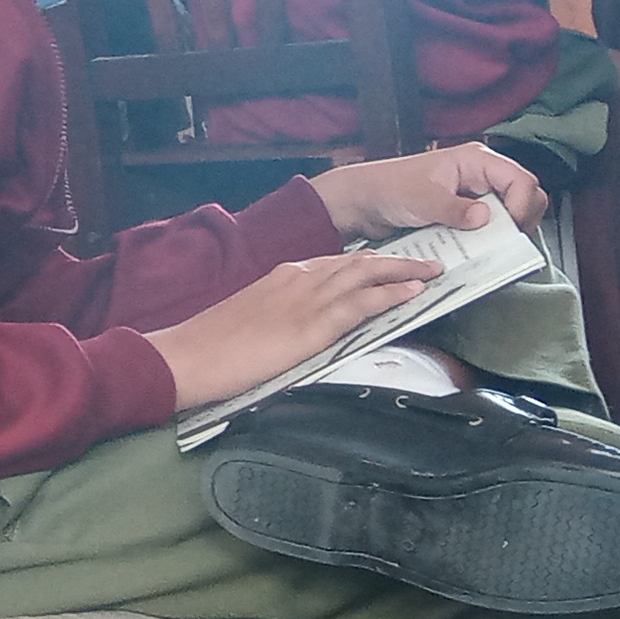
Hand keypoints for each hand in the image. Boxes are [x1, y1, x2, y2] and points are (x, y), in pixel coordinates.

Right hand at [143, 252, 442, 414]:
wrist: (187, 356)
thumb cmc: (210, 349)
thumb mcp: (249, 322)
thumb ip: (278, 319)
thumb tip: (295, 332)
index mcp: (281, 278)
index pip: (334, 264)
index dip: (366, 264)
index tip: (389, 265)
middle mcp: (298, 278)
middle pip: (358, 263)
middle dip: (395, 262)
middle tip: (425, 262)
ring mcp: (306, 299)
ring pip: (367, 275)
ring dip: (404, 272)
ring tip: (432, 272)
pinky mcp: (312, 324)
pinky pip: (362, 303)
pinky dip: (392, 295)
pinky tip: (413, 294)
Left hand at [313, 143, 543, 237]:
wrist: (364, 202)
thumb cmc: (388, 189)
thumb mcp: (421, 199)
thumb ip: (452, 208)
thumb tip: (485, 217)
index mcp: (476, 160)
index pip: (522, 181)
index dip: (522, 206)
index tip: (510, 230)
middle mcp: (482, 176)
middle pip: (526, 197)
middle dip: (521, 221)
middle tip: (505, 243)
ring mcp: (476, 195)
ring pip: (512, 214)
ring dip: (506, 233)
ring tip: (490, 249)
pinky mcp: (467, 214)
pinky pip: (491, 227)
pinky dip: (490, 240)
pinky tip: (478, 251)